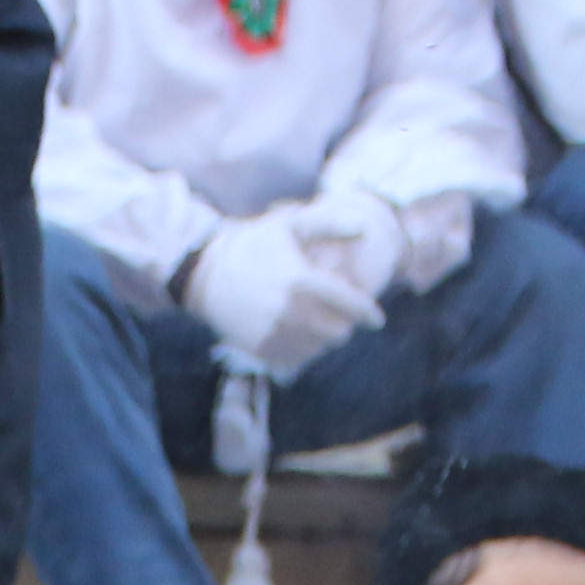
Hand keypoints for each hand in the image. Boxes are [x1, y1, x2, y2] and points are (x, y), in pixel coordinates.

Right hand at [181, 212, 378, 379]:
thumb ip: (330, 225)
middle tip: (337, 314)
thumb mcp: (290, 225)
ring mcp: (275, 334)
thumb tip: (365, 229)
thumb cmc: (254, 245)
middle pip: (338, 332)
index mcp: (301, 280)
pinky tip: (298, 332)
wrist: (207, 275)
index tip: (377, 320)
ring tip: (315, 320)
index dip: (368, 313)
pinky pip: (298, 359)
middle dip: (343, 324)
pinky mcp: (262, 350)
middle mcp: (290, 312)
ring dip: (324, 337)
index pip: (349, 305)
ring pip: (319, 348)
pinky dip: (304, 349)